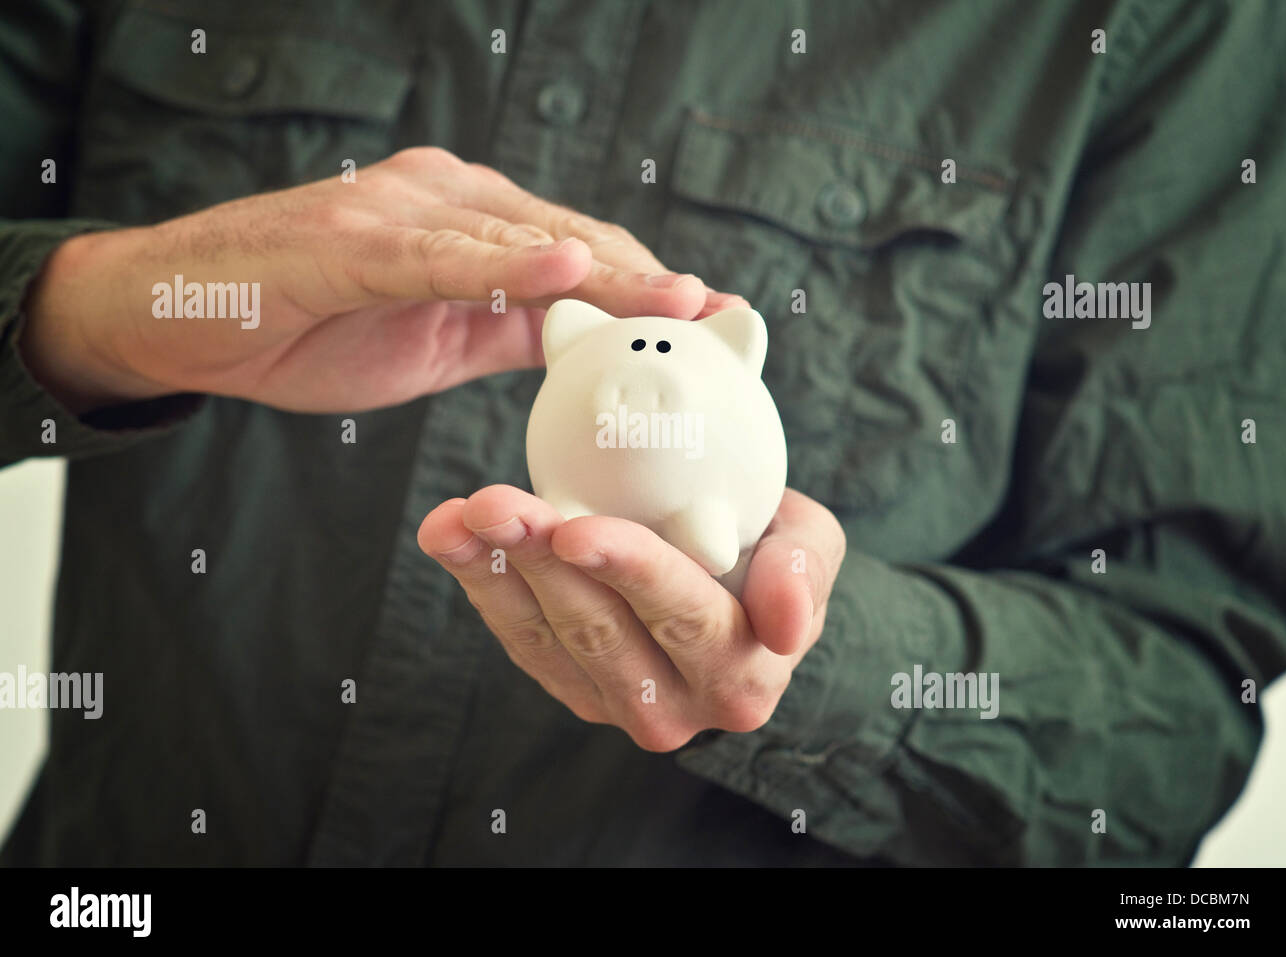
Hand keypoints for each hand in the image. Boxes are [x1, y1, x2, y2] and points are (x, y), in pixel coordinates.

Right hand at [20, 147, 747, 413]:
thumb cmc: (305, 326)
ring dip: (606, 269)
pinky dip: (503, 262)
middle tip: (723, 314)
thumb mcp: (433, 340)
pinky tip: (566, 266)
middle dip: (649, 278)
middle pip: (567, 236)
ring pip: (518, 238)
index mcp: (466, 226)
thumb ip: (506, 328)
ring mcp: (397, 212)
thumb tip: (583, 340)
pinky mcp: (348, 240)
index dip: (647, 285)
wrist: (182, 318)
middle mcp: (443, 200)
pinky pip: (438, 253)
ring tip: (677, 298)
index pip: (575, 251)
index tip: (715, 321)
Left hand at [417, 484, 846, 750]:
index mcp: (742, 675)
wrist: (739, 592)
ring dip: (495, 571)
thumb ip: (804, 574)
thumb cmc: (773, 556)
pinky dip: (479, 583)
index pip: (680, 611)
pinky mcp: (571, 688)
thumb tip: (783, 623)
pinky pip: (518, 638)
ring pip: (547, 636)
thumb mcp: (813, 548)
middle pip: (598, 627)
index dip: (626, 569)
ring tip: (460, 515)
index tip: (574, 529)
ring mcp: (616, 703)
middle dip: (539, 560)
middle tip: (494, 504)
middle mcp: (678, 706)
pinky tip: (449, 535)